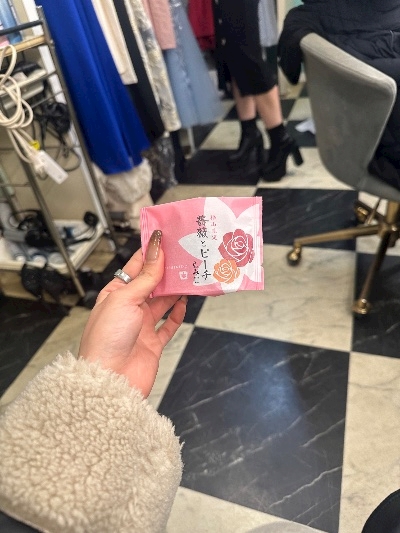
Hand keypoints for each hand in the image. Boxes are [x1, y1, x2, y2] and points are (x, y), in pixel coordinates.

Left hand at [78, 230, 186, 396]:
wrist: (110, 381)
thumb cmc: (106, 338)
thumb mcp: (125, 299)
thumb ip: (145, 278)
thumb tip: (157, 252)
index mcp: (115, 295)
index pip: (135, 269)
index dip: (150, 254)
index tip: (165, 239)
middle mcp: (128, 309)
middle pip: (152, 285)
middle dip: (167, 271)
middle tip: (185, 257)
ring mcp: (141, 326)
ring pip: (163, 303)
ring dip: (176, 291)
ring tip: (191, 276)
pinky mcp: (153, 344)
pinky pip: (169, 325)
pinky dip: (178, 314)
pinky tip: (185, 303)